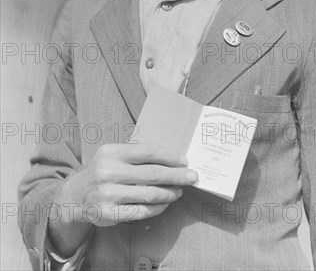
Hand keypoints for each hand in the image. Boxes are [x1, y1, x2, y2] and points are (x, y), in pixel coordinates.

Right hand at [55, 142, 196, 226]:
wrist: (74, 196)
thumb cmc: (103, 171)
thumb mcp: (113, 156)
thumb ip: (136, 155)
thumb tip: (171, 158)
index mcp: (112, 152)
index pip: (147, 152)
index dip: (169, 156)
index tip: (185, 161)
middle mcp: (108, 172)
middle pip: (151, 173)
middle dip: (176, 175)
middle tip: (192, 176)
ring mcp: (107, 194)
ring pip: (148, 194)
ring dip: (169, 192)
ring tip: (179, 190)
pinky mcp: (108, 213)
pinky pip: (140, 211)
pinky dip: (157, 208)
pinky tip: (165, 203)